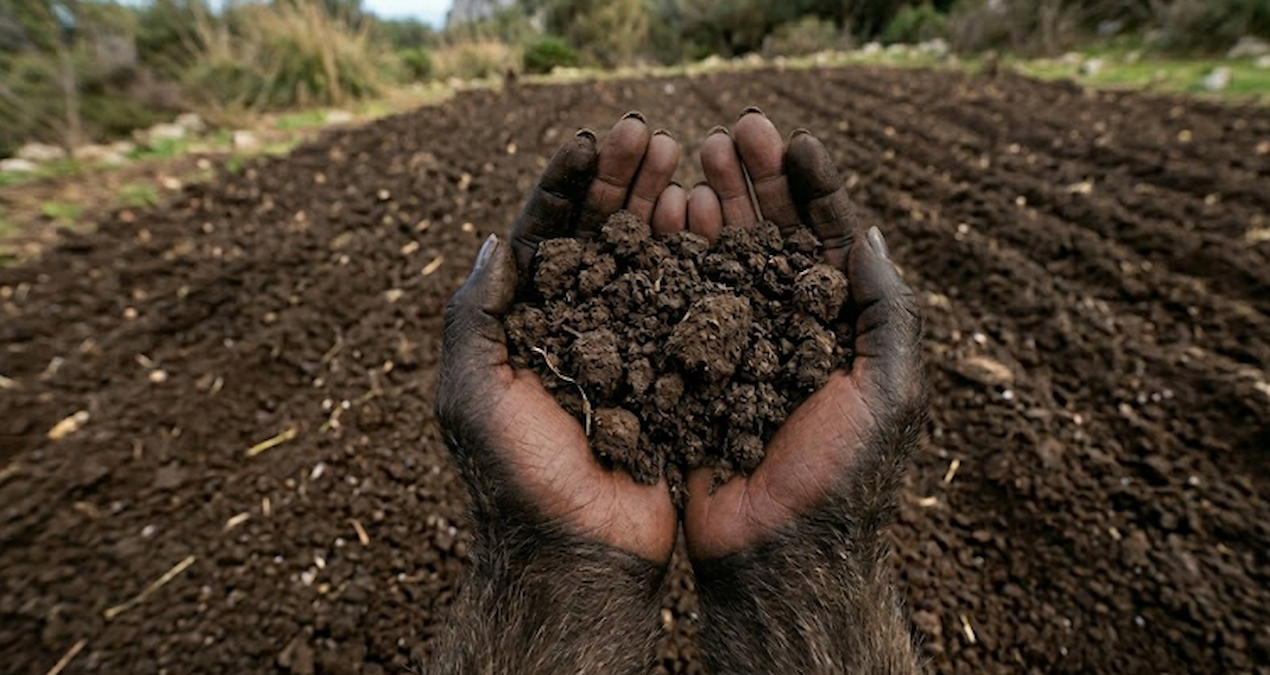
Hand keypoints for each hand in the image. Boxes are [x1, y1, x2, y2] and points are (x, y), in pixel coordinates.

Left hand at [436, 112, 681, 564]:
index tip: (592, 140)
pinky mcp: (673, 377)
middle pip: (601, 238)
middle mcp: (577, 329)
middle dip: (622, 183)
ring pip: (649, 264)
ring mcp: (629, 351)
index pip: (544, 236)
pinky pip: (688, 311)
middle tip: (650, 134)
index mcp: (524, 327)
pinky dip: (700, 265)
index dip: (566, 186)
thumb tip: (498, 239)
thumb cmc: (517, 480)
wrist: (579, 558)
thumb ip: (478, 315)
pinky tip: (716, 223)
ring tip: (687, 161)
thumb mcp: (474, 392)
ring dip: (664, 210)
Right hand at [679, 110, 925, 560]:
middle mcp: (788, 331)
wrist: (779, 557)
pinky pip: (678, 305)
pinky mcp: (690, 372)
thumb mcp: (890, 387)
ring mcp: (736, 349)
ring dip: (711, 208)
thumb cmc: (846, 477)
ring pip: (721, 262)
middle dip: (756, 184)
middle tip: (733, 132)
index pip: (829, 241)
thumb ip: (887, 308)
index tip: (793, 140)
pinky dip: (672, 259)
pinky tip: (664, 218)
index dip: (814, 189)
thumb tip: (869, 231)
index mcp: (842, 330)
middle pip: (771, 239)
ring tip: (694, 158)